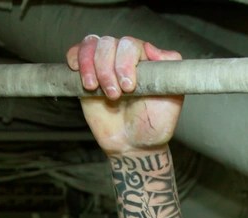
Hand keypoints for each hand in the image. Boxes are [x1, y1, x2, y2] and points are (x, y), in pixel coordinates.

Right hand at [66, 35, 183, 154]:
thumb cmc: (154, 124)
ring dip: (90, 66)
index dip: (125, 62)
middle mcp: (125, 58)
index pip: (130, 45)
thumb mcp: (172, 101)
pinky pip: (75, 53)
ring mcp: (105, 64)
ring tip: (95, 89)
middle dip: (107, 69)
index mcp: (146, 61)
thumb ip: (171, 72)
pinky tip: (83, 78)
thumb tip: (150, 47)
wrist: (133, 144)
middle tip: (115, 95)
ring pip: (91, 45)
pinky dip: (75, 59)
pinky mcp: (87, 74)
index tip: (129, 87)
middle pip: (108, 43)